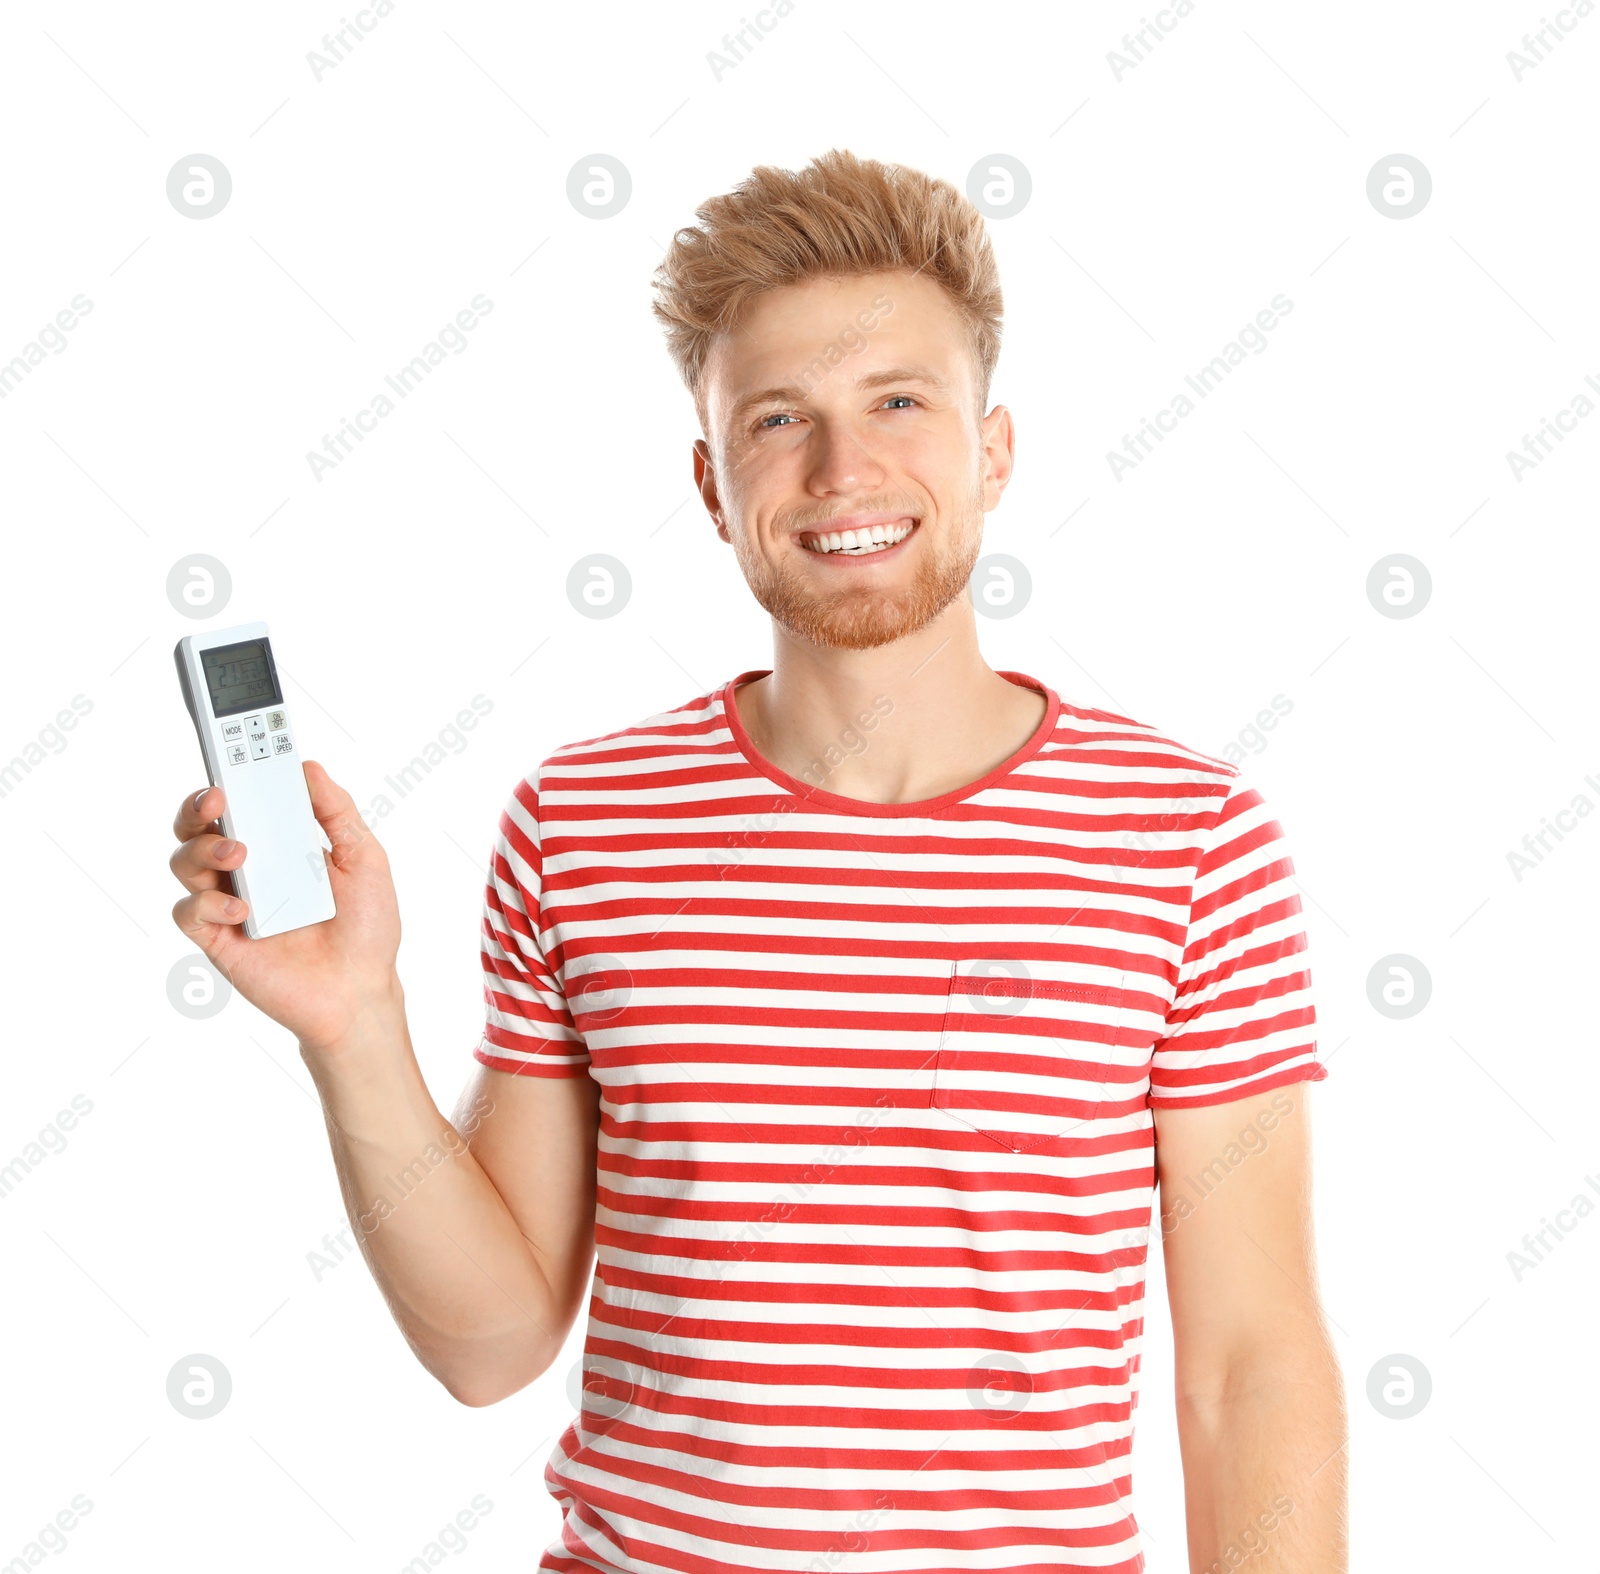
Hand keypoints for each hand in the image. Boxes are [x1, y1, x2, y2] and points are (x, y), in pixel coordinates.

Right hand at [169, 759, 403, 1056]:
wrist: (361, 991)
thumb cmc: (366, 927)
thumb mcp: (363, 859)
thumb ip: (337, 812)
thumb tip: (308, 767)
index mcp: (278, 845)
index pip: (240, 803)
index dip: (228, 778)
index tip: (232, 758)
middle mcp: (247, 870)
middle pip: (197, 826)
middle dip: (198, 806)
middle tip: (218, 800)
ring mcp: (229, 904)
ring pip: (184, 862)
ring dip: (203, 849)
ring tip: (239, 853)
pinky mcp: (218, 940)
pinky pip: (189, 913)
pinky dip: (208, 904)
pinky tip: (242, 909)